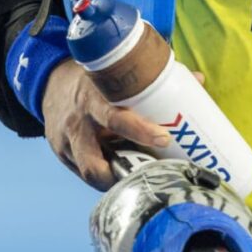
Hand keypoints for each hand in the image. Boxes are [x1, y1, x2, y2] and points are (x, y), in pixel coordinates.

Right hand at [41, 59, 173, 190]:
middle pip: (94, 158)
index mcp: (94, 97)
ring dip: (115, 180)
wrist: (52, 82)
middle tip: (152, 174)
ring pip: (88, 172)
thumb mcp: (117, 72)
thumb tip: (199, 80)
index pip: (115, 117)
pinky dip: (104, 176)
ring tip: (139, 179)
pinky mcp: (62, 155)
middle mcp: (78, 123)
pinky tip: (121, 175)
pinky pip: (84, 173)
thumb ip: (154, 77)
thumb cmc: (97, 78)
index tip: (163, 138)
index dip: (140, 130)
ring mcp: (67, 143)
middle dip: (124, 172)